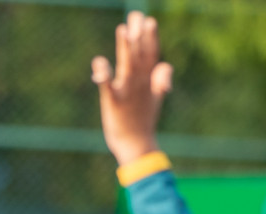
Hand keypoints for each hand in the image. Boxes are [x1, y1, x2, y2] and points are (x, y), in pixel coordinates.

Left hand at [92, 11, 172, 165]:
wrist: (136, 146)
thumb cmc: (143, 119)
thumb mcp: (156, 96)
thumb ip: (162, 78)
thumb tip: (166, 65)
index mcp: (147, 79)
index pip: (150, 54)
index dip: (150, 37)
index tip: (148, 20)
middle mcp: (138, 83)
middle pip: (139, 55)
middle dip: (138, 35)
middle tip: (136, 15)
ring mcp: (126, 92)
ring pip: (127, 66)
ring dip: (126, 49)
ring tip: (123, 30)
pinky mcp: (112, 103)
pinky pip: (107, 87)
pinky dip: (103, 76)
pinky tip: (99, 64)